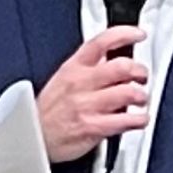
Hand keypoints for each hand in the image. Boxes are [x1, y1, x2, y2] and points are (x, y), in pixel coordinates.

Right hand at [33, 28, 149, 162]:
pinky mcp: (92, 127)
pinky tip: (139, 120)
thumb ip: (87, 67)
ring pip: (129, 92)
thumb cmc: (47, 112)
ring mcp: (87, 105)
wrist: (29, 138)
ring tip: (140, 100)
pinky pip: (126, 121)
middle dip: (140, 71)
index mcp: (73, 68)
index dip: (125, 34)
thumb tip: (110, 58)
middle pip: (122, 66)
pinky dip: (140, 120)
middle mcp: (81, 83)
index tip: (139, 34)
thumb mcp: (61, 79)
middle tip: (142, 77)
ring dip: (141, 96)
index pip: (101, 41)